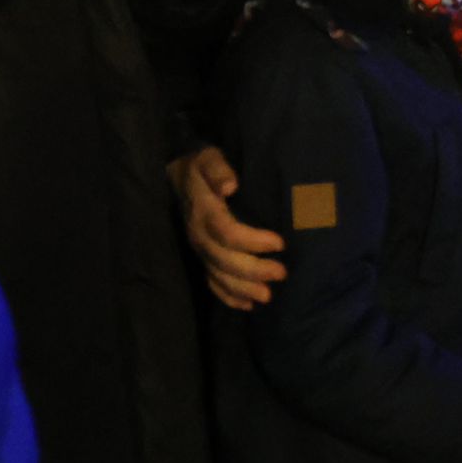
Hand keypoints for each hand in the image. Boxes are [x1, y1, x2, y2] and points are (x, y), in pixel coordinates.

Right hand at [169, 146, 286, 309]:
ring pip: (219, 275)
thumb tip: (229, 185)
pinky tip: (247, 304)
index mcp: (204, 212)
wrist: (179, 176)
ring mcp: (199, 249)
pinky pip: (211, 281)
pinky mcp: (201, 257)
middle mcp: (199, 235)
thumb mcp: (209, 158)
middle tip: (282, 273)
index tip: (280, 243)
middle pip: (225, 260)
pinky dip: (228, 296)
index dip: (253, 241)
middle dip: (253, 270)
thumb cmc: (201, 166)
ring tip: (267, 296)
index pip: (228, 232)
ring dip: (243, 289)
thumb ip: (219, 169)